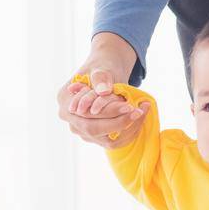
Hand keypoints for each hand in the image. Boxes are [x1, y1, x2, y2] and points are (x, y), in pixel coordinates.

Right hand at [57, 32, 145, 146]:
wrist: (105, 75)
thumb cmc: (101, 68)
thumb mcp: (101, 67)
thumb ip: (101, 77)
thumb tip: (103, 91)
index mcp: (66, 101)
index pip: (86, 114)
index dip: (108, 112)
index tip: (130, 106)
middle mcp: (71, 120)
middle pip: (94, 130)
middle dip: (120, 122)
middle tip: (139, 111)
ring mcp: (82, 132)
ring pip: (107, 140)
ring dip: (128, 128)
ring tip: (142, 111)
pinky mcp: (96, 138)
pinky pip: (114, 142)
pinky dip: (129, 132)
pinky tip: (139, 119)